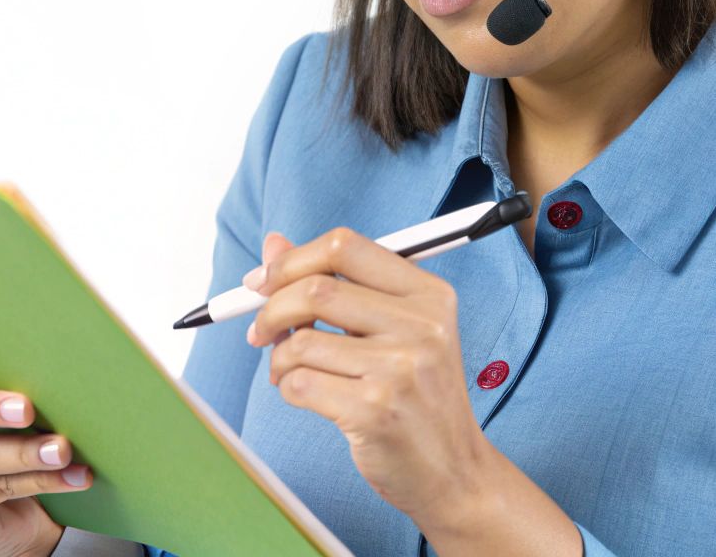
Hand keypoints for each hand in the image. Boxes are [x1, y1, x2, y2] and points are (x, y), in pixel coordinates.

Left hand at [242, 228, 491, 527]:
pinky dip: (288, 388)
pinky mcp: (375, 411)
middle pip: (315, 289)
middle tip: (261, 331)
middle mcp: (422, 326)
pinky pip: (300, 384)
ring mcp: (401, 369)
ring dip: (279, 358)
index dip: (292, 260)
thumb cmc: (417, 396)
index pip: (344, 247)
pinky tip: (306, 395)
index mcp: (428, 295)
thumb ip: (335, 283)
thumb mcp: (393, 330)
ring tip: (290, 372)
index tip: (263, 281)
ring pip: (301, 342)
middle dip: (271, 310)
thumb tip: (273, 243)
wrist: (455, 471)